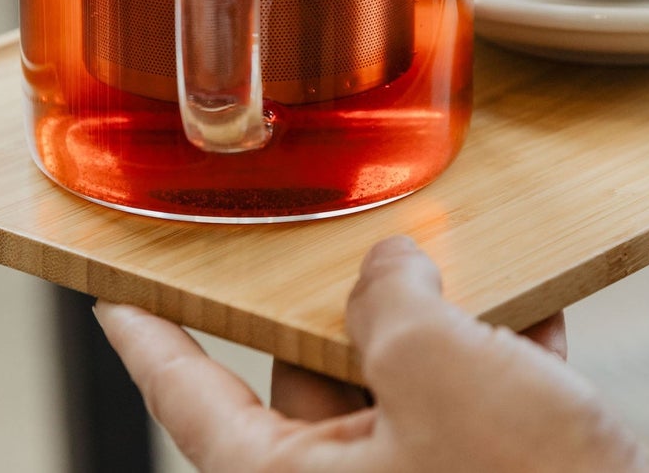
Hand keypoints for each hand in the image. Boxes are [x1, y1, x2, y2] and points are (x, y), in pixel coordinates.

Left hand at [95, 235, 648, 472]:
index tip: (113, 298)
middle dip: (345, 303)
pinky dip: (496, 362)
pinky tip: (535, 316)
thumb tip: (390, 266)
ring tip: (464, 263)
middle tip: (354, 236)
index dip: (151, 341)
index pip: (193, 399)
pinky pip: (468, 413)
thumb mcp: (441, 371)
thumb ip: (393, 299)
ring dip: (439, 322)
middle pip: (310, 376)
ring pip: (401, 386)